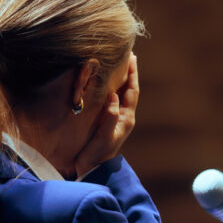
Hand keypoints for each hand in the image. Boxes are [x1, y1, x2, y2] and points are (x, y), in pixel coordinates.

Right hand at [74, 54, 138, 176]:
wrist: (90, 168)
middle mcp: (123, 115)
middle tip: (127, 54)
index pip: (132, 91)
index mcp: (126, 118)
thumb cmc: (97, 154)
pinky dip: (109, 86)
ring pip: (120, 92)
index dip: (132, 74)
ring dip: (120, 77)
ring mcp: (114, 117)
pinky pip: (110, 98)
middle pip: (128, 88)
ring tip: (117, 62)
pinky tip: (104, 80)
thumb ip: (110, 117)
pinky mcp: (105, 119)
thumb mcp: (105, 137)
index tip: (132, 57)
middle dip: (128, 71)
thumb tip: (113, 96)